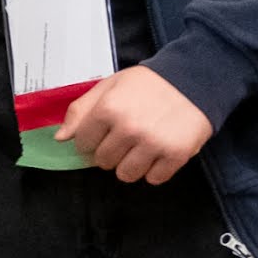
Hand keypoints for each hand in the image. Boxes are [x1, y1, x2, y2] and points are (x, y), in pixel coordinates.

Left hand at [59, 64, 212, 183]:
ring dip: (131, 164)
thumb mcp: (110, 86)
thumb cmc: (149, 83)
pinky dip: (155, 169)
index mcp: (109, 109)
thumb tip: (61, 138)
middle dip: (111, 151)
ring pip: (126, 175)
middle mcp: (129, 128)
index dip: (91, 139)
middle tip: (126, 136)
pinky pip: (154, 179)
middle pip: (103, 162)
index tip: (104, 132)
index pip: (82, 144)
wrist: (196, 79)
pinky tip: (159, 151)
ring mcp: (153, 144)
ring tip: (142, 146)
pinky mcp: (176, 155)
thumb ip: (81, 110)